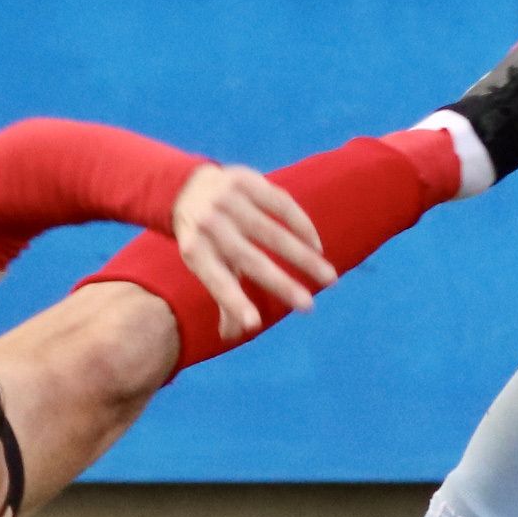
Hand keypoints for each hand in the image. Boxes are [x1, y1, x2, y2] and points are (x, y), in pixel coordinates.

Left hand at [169, 162, 332, 344]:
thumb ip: (222, 296)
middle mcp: (209, 226)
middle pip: (250, 260)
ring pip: (272, 232)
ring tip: (329, 278)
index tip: (255, 325)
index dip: (235, 303)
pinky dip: (303, 226)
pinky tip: (317, 246)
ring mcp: (228, 200)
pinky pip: (282, 205)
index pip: (217, 281)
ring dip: (304, 257)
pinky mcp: (246, 180)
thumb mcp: (204, 265)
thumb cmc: (204, 238)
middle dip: (281, 284)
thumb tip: (231, 336)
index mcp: (195, 251)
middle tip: (309, 307)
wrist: (188, 187)